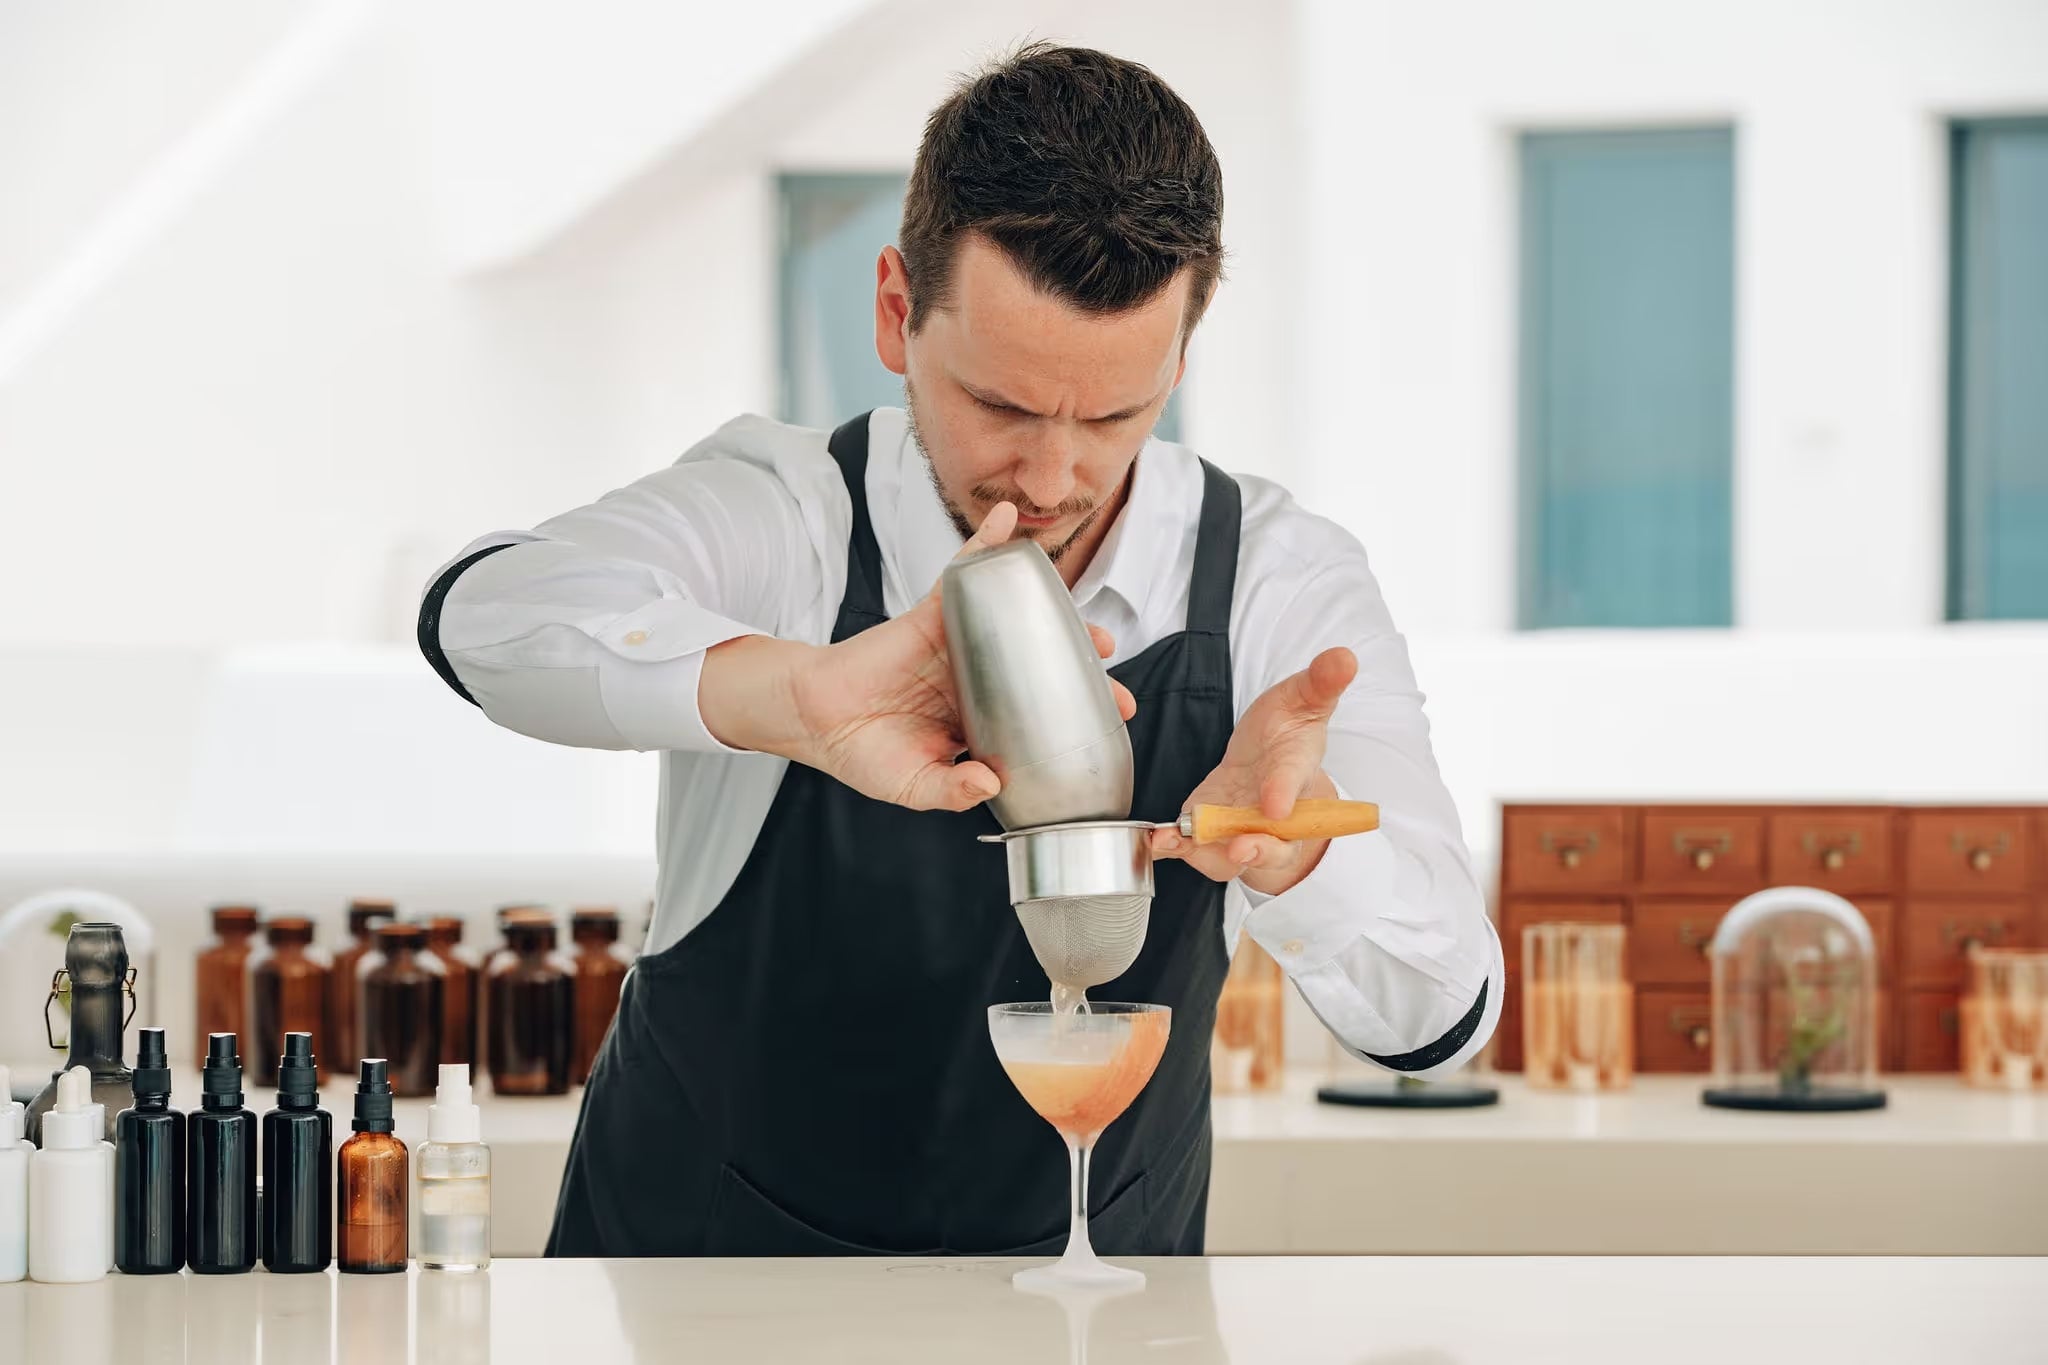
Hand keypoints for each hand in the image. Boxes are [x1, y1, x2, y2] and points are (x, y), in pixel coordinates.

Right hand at [701, 503, 1136, 811]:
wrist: (816, 721)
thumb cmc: (865, 754)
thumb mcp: (916, 787)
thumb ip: (953, 791)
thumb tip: (991, 785)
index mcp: (982, 720)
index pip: (1042, 713)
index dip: (1079, 712)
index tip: (1117, 716)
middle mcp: (979, 678)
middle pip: (1041, 663)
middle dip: (1081, 666)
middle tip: (1111, 668)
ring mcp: (958, 644)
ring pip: (1015, 621)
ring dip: (1055, 613)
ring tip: (1092, 625)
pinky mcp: (931, 615)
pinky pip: (960, 575)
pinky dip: (985, 546)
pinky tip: (1008, 520)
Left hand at [1148, 646, 1358, 894]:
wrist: (1268, 761)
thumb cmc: (1288, 734)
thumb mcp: (1303, 700)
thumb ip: (1321, 682)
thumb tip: (1345, 657)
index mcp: (1296, 775)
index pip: (1293, 785)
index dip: (1283, 794)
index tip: (1275, 805)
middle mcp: (1274, 817)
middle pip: (1274, 844)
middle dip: (1259, 849)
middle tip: (1242, 847)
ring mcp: (1242, 829)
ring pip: (1230, 855)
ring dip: (1207, 852)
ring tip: (1181, 843)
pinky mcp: (1210, 834)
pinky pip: (1195, 849)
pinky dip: (1176, 848)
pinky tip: (1159, 842)